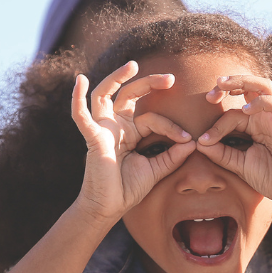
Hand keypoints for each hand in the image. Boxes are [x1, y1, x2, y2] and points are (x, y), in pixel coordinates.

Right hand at [70, 61, 194, 219]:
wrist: (110, 207)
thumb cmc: (128, 189)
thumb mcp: (156, 169)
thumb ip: (172, 156)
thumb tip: (193, 143)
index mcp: (130, 132)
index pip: (152, 118)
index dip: (171, 127)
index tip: (188, 139)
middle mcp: (115, 126)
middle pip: (129, 95)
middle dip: (148, 83)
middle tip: (170, 78)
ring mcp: (102, 129)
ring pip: (105, 94)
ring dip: (116, 78)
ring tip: (132, 65)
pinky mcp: (92, 138)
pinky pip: (81, 115)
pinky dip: (78, 98)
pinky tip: (80, 81)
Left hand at [196, 75, 271, 209]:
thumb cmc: (270, 178)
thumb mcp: (239, 165)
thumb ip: (221, 154)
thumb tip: (199, 143)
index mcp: (254, 126)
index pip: (232, 114)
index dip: (215, 124)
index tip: (203, 140)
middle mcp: (265, 118)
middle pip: (249, 87)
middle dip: (229, 83)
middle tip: (210, 92)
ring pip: (263, 87)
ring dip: (243, 81)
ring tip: (223, 84)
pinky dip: (260, 102)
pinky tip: (246, 110)